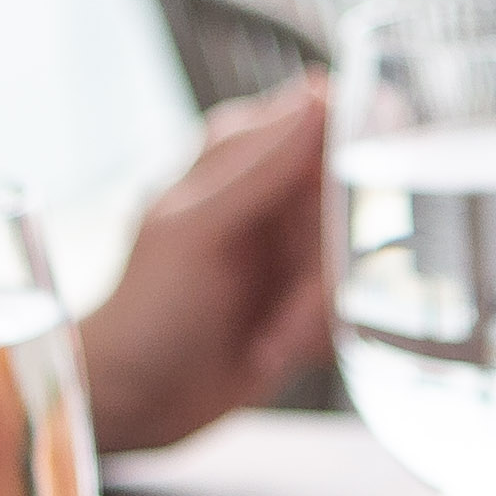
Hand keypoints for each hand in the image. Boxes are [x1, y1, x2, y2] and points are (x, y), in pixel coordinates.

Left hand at [77, 79, 337, 452]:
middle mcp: (279, 186)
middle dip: (328, 270)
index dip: (358, 162)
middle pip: (357, 202)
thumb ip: (260, 166)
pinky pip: (350, 300)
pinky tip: (270, 350)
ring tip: (267, 339)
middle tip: (288, 313)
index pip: (332, 117)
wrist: (138, 399)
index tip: (355, 216)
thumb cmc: (147, 309)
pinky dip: (313, 334)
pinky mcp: (311, 289)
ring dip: (314, 314)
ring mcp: (298, 239)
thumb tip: (320, 95)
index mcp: (244, 148)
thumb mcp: (197, 231)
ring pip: (357, 259)